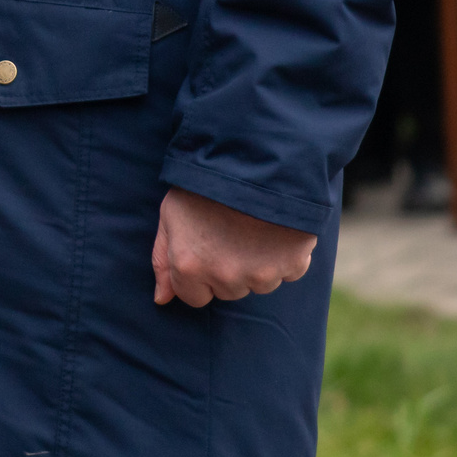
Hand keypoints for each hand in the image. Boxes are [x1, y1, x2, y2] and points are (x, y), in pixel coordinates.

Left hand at [151, 187, 316, 307]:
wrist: (254, 157)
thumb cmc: (205, 183)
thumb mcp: (171, 214)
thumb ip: (163, 260)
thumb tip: (162, 299)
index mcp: (189, 267)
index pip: (195, 297)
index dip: (200, 272)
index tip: (206, 247)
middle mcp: (225, 277)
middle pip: (229, 291)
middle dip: (229, 267)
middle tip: (230, 230)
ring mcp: (261, 274)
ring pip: (260, 283)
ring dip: (258, 262)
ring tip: (254, 225)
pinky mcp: (293, 264)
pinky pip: (290, 271)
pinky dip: (286, 255)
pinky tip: (277, 227)